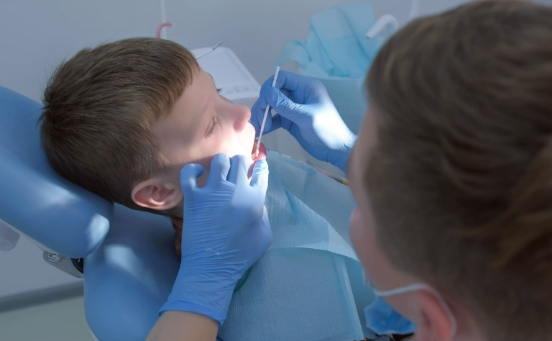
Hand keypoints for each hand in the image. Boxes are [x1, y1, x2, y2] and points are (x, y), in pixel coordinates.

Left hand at [159, 154, 271, 325]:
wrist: (212, 268)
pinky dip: (193, 170)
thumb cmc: (240, 256)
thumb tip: (256, 200)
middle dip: (240, 163)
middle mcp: (236, 191)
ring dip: (221, 163)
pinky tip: (197, 174)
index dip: (259, 167)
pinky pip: (189, 173)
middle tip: (235, 171)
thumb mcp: (265, 236)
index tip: (256, 167)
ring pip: (219, 161)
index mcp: (255, 200)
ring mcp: (213, 192)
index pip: (260, 172)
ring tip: (219, 172)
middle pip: (239, 161)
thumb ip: (263, 214)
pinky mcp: (194, 198)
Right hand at [251, 71, 355, 171]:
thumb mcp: (306, 117)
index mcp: (306, 87)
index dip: (270, 87)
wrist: (335, 150)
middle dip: (264, 104)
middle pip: (274, 92)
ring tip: (261, 128)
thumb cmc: (326, 130)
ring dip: (264, 114)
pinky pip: (275, 117)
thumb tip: (267, 93)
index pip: (282, 78)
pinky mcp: (290, 120)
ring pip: (272, 105)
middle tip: (260, 119)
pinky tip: (263, 131)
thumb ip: (286, 105)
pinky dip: (268, 123)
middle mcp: (298, 94)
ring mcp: (293, 107)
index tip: (264, 102)